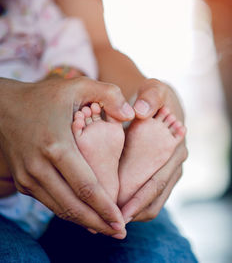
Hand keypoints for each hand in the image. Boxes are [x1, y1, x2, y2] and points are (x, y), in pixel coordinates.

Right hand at [0, 77, 133, 237]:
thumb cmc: (46, 98)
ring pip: (60, 209)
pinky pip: (51, 203)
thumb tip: (131, 115)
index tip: (122, 221)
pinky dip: (70, 214)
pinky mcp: (24, 183)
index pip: (86, 186)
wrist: (2, 108)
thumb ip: (108, 94)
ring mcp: (29, 178)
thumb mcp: (77, 86)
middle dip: (98, 223)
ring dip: (85, 223)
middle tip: (120, 234)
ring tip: (108, 231)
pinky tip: (87, 218)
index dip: (105, 207)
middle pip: (73, 206)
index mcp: (57, 146)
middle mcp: (40, 167)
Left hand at [120, 79, 187, 221]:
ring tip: (108, 221)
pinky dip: (134, 206)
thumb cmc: (154, 97)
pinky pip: (151, 198)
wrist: (160, 103)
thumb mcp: (154, 90)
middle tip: (108, 224)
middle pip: (155, 197)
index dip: (139, 198)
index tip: (117, 210)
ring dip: (133, 213)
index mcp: (176, 148)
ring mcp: (170, 172)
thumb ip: (150, 96)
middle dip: (133, 212)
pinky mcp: (162, 175)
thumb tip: (140, 110)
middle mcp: (176, 164)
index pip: (157, 180)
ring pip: (154, 202)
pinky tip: (114, 209)